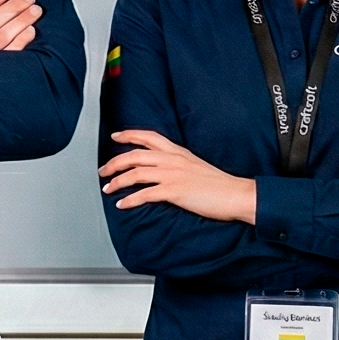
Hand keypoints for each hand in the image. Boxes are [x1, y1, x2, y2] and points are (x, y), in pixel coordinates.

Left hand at [99, 129, 257, 223]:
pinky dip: (130, 200)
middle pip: (135, 155)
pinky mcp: (174, 191)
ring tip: (107, 189)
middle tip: (103, 171)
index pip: (149, 137)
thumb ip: (179, 165)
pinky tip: (122, 205)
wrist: (235, 194)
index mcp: (178, 152)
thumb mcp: (196, 166)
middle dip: (114, 162)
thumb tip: (164, 171)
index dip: (129, 135)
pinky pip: (144, 194)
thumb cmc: (219, 185)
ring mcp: (172, 175)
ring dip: (117, 182)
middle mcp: (172, 160)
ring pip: (135, 173)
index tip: (116, 136)